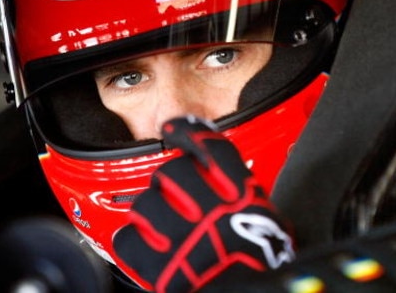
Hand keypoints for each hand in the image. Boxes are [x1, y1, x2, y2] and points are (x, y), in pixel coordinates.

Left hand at [113, 116, 294, 291]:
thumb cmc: (261, 265)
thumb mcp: (267, 220)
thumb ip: (245, 195)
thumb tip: (225, 172)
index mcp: (243, 198)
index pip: (212, 149)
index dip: (189, 132)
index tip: (172, 128)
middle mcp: (212, 211)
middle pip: (172, 172)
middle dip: (167, 181)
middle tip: (173, 196)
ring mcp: (184, 239)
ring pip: (145, 203)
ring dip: (149, 211)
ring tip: (160, 225)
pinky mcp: (161, 268)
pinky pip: (128, 239)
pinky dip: (133, 241)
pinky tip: (146, 247)